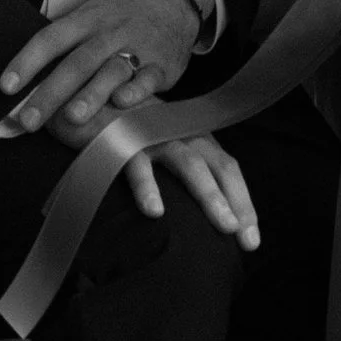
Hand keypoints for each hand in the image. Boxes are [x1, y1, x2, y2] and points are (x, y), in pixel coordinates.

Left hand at [0, 0, 201, 141]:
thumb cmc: (121, 12)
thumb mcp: (91, 14)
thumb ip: (64, 42)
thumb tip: (24, 75)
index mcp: (85, 19)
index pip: (50, 39)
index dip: (27, 62)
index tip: (5, 87)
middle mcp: (108, 33)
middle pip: (77, 62)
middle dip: (51, 92)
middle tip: (29, 120)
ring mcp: (137, 47)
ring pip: (111, 70)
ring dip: (91, 94)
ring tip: (71, 118)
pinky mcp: (162, 63)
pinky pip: (148, 78)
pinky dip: (136, 92)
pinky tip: (121, 104)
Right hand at [129, 133, 259, 248]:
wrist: (89, 99)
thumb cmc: (131, 131)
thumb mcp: (164, 147)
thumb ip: (184, 176)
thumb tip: (204, 219)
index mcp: (195, 138)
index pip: (228, 170)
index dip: (243, 203)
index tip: (251, 241)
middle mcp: (182, 133)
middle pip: (219, 167)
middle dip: (237, 202)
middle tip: (246, 239)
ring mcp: (156, 134)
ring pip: (189, 164)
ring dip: (210, 195)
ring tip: (224, 225)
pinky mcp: (124, 137)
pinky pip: (138, 164)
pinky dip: (147, 187)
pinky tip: (155, 211)